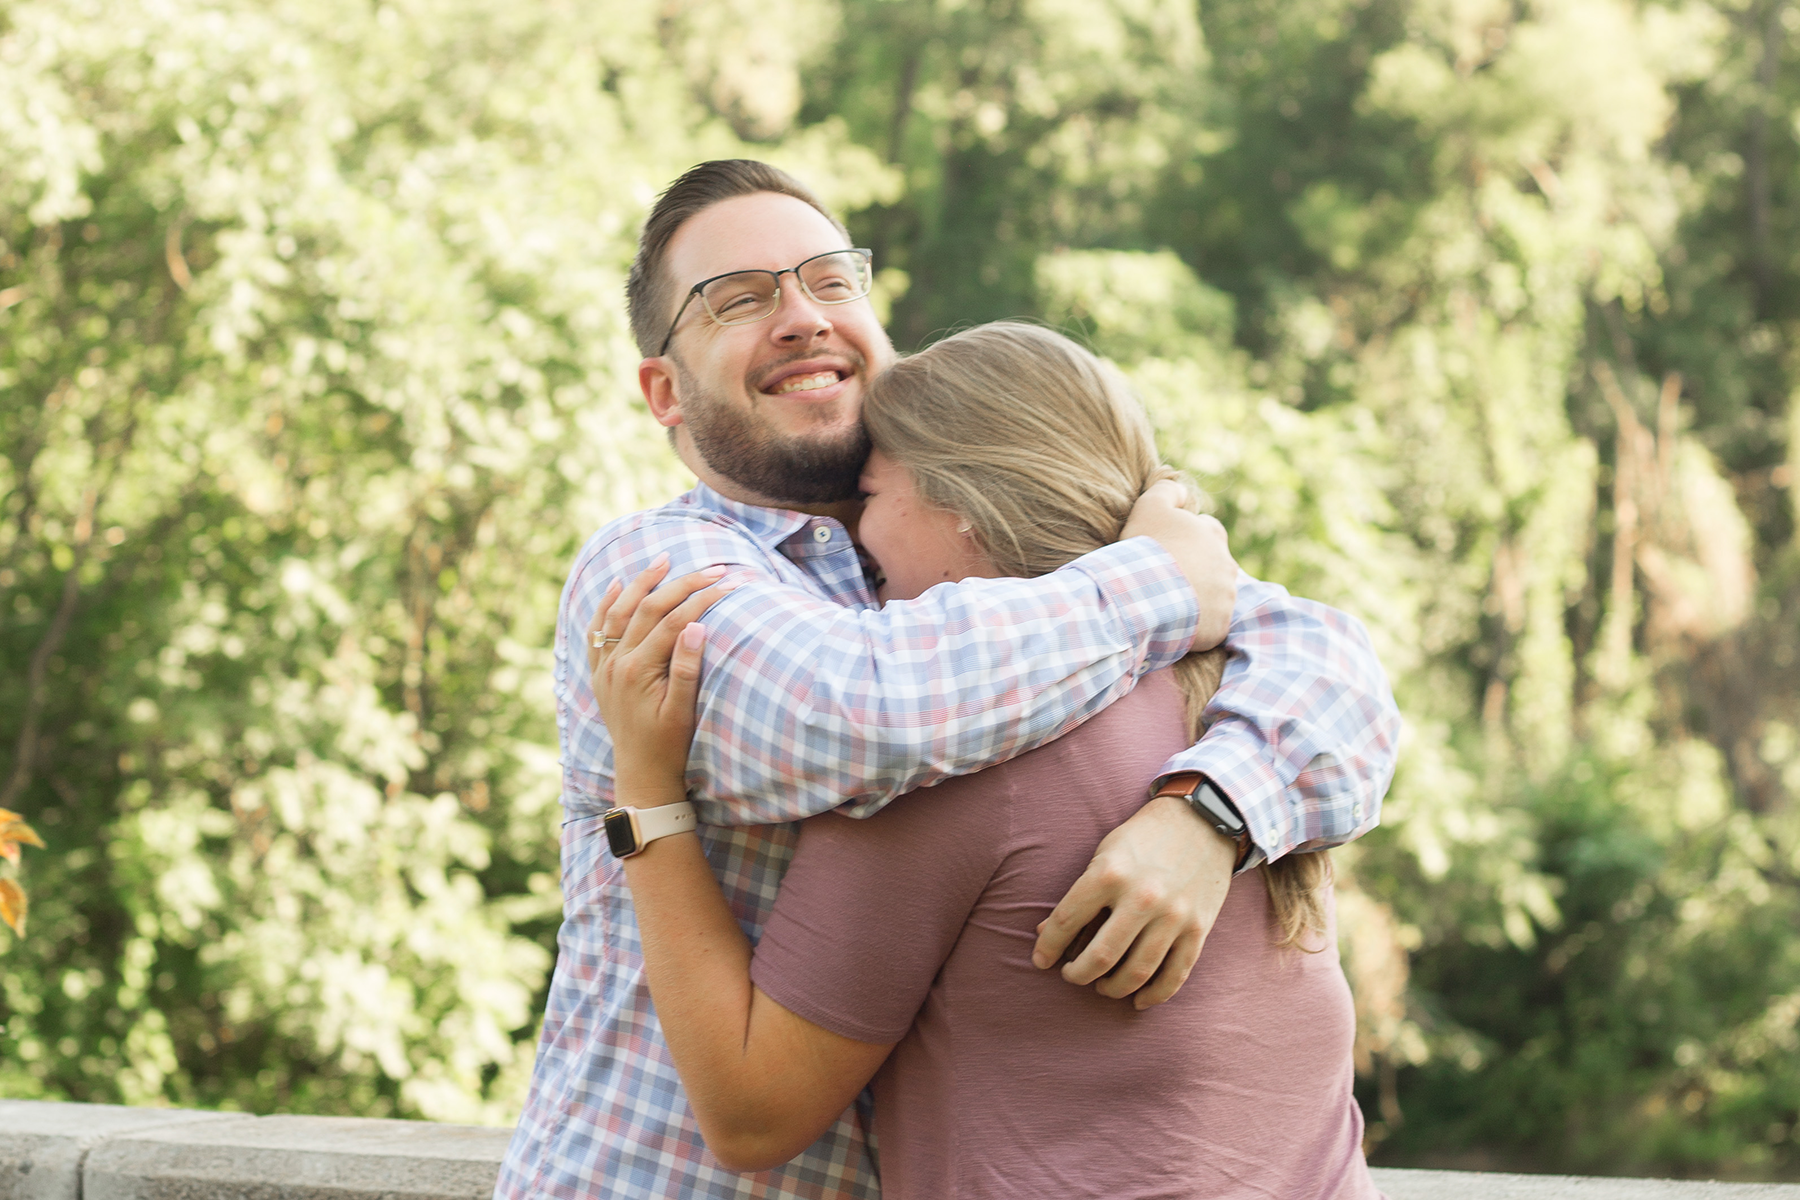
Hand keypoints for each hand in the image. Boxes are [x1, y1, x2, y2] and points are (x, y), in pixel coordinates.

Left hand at [587, 557, 741, 795]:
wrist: (641, 775)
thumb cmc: (669, 747)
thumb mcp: (683, 711)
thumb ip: (687, 668)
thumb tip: (697, 626)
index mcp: (638, 671)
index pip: (675, 621)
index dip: (704, 599)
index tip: (731, 583)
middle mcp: (616, 663)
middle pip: (650, 609)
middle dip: (683, 584)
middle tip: (713, 567)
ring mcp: (605, 667)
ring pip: (620, 611)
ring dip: (642, 583)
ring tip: (664, 560)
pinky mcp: (600, 673)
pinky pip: (598, 631)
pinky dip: (607, 605)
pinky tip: (617, 585)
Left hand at [1031, 795, 1235, 1008]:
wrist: (1202, 821)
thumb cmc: (1143, 837)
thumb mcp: (1103, 854)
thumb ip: (1079, 895)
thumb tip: (1046, 934)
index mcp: (1110, 873)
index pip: (1067, 921)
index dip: (1048, 947)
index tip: (1041, 960)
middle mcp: (1142, 897)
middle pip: (1100, 957)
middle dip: (1078, 975)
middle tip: (1071, 975)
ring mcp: (1173, 915)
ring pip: (1136, 973)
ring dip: (1112, 988)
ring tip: (1101, 986)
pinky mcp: (1198, 929)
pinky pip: (1175, 975)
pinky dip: (1154, 995)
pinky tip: (1138, 999)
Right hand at [1121, 480, 1235, 650]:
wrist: (1142, 593)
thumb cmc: (1146, 548)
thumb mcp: (1150, 506)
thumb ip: (1168, 490)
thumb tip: (1183, 489)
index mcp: (1214, 536)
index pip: (1209, 531)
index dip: (1187, 538)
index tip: (1168, 549)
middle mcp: (1227, 566)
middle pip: (1212, 566)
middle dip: (1194, 570)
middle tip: (1165, 578)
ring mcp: (1226, 599)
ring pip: (1212, 598)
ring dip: (1195, 599)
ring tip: (1165, 603)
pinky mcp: (1218, 627)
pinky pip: (1208, 627)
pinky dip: (1194, 626)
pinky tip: (1171, 624)